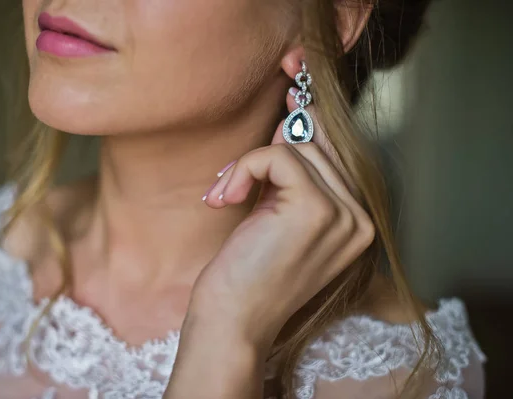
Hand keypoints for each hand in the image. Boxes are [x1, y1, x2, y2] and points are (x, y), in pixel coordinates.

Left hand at [191, 91, 375, 348]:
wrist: (233, 322)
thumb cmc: (248, 273)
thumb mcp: (277, 213)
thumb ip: (295, 169)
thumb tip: (295, 116)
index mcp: (357, 221)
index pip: (336, 153)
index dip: (307, 126)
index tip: (291, 92)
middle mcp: (361, 218)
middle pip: (318, 144)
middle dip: (269, 151)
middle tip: (232, 181)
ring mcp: (345, 214)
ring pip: (296, 146)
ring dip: (248, 166)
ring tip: (226, 197)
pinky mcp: (316, 209)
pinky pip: (276, 155)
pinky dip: (244, 169)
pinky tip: (225, 199)